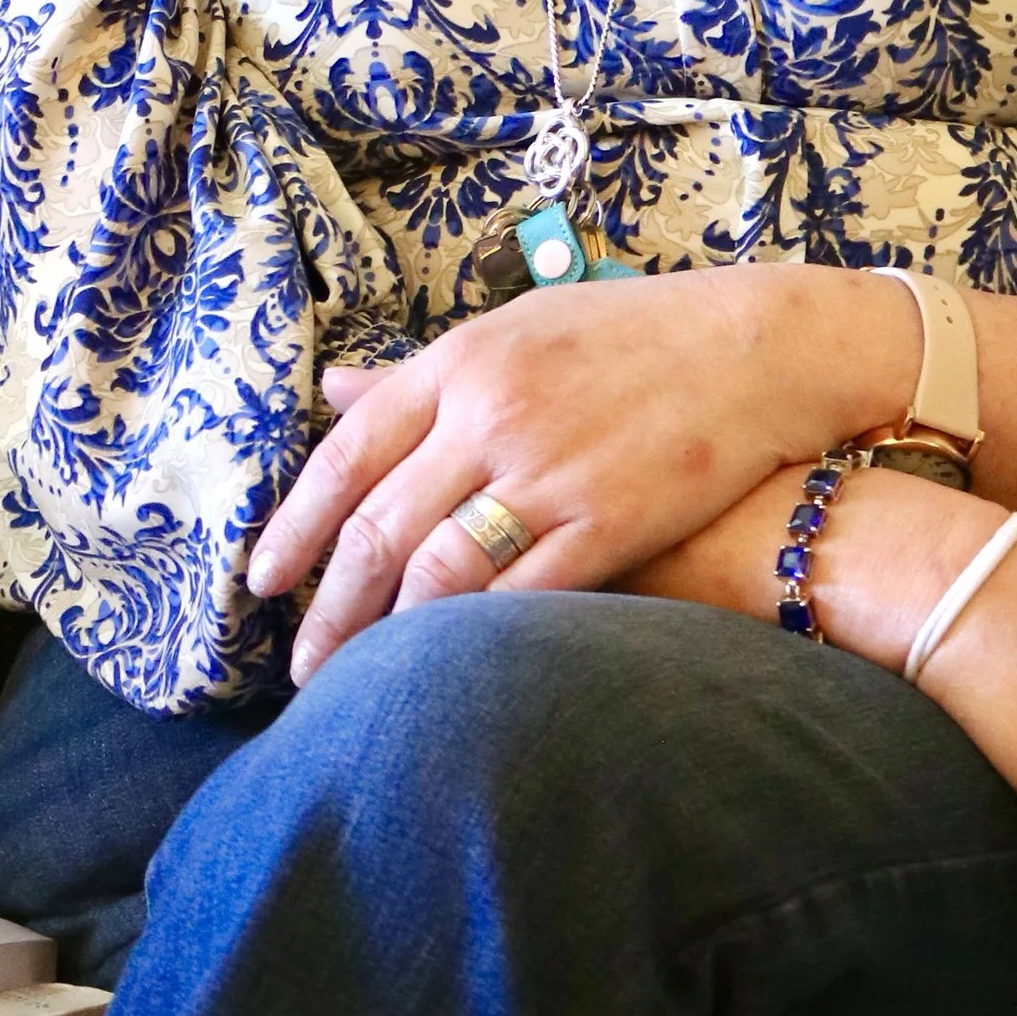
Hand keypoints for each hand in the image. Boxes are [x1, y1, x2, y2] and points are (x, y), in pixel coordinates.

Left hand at [245, 265, 913, 684]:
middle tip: (299, 666)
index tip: (260, 582)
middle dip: (329, 606)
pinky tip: (448, 676)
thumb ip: (423, 373)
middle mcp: (491, 414)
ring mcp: (549, 471)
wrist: (756, 348)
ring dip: (388, 638)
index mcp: (461, 361)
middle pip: (379, 526)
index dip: (295, 524)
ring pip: (437, 571)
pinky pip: (519, 598)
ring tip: (359, 686)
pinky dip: (474, 642)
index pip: (347, 452)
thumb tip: (334, 388)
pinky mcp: (609, 523)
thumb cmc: (633, 336)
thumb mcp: (516, 329)